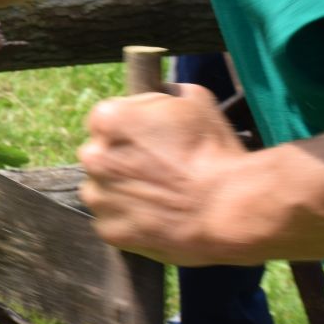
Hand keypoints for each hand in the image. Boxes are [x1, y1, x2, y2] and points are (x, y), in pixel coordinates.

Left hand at [78, 85, 252, 263]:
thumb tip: (161, 94)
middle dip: (123, 159)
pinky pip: (113, 221)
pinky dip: (130, 221)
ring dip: (122, 190)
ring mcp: (98, 197)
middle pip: (101, 154)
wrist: (230, 206)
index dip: (134, 128)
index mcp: (107, 119)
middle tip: (159, 169)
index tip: (156, 140)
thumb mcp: (194, 99)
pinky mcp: (109, 230)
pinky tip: (157, 217)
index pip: (107, 119)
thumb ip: (165, 93)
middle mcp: (93, 157)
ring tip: (159, 195)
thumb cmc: (214, 149)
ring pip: (102, 189)